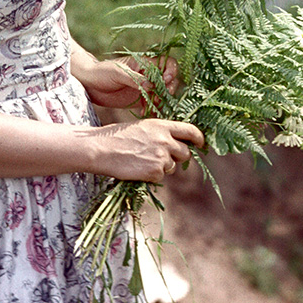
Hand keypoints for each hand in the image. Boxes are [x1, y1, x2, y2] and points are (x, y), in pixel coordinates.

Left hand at [76, 56, 181, 109]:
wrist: (89, 84)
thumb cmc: (102, 72)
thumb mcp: (118, 73)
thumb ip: (135, 79)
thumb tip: (151, 85)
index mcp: (144, 63)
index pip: (166, 63)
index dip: (171, 70)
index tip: (165, 80)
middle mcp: (147, 75)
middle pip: (169, 80)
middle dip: (168, 89)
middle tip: (159, 97)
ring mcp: (145, 88)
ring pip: (162, 94)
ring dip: (161, 101)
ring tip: (153, 106)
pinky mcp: (139, 100)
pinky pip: (152, 104)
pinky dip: (152, 109)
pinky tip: (144, 113)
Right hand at [88, 118, 204, 182]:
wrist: (101, 148)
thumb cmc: (119, 136)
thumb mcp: (143, 127)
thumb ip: (161, 133)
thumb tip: (175, 143)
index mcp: (162, 125)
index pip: (191, 131)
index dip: (199, 138)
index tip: (200, 144)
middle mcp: (165, 140)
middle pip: (186, 152)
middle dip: (178, 157)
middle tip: (162, 157)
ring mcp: (161, 156)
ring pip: (172, 167)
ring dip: (162, 167)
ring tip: (142, 160)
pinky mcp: (154, 171)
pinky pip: (160, 177)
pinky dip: (151, 176)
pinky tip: (138, 168)